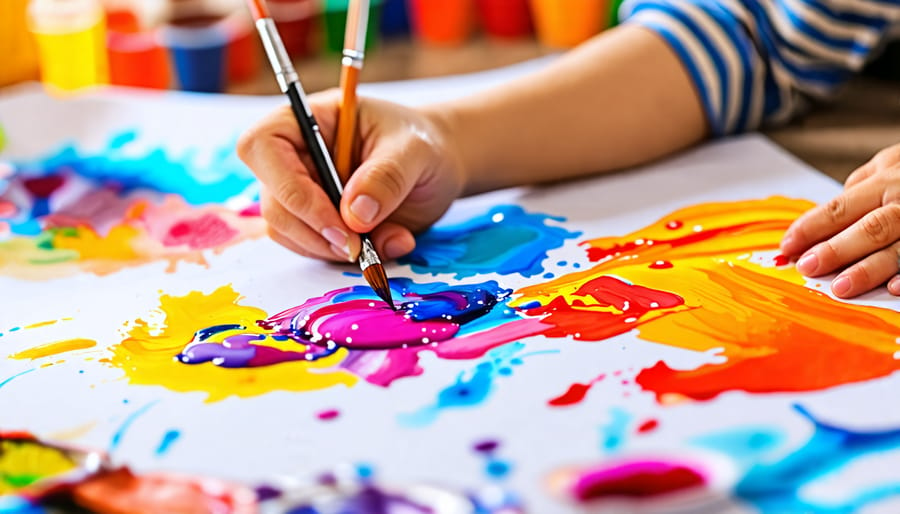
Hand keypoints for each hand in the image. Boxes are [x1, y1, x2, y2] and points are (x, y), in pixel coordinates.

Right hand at [238, 91, 465, 262]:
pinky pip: (312, 249)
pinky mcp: (316, 224)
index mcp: (308, 120)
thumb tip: (354, 215)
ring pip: (288, 232)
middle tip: (360, 247)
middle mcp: (294, 157)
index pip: (262, 146)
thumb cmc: (422, 144)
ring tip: (388, 240)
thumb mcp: (415, 151)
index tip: (336, 221)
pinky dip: (346, 257)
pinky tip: (386, 244)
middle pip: (273, 201)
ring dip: (332, 249)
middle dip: (315, 231)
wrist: (438, 168)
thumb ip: (387, 177)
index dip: (288, 188)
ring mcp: (302, 193)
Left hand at [781, 143, 899, 297]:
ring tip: (841, 287)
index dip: (811, 227)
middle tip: (808, 267)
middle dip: (837, 250)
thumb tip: (820, 217)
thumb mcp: (890, 164)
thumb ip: (858, 188)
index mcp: (887, 181)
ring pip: (899, 247)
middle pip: (869, 227)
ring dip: (869, 269)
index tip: (787, 246)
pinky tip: (894, 289)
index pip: (840, 207)